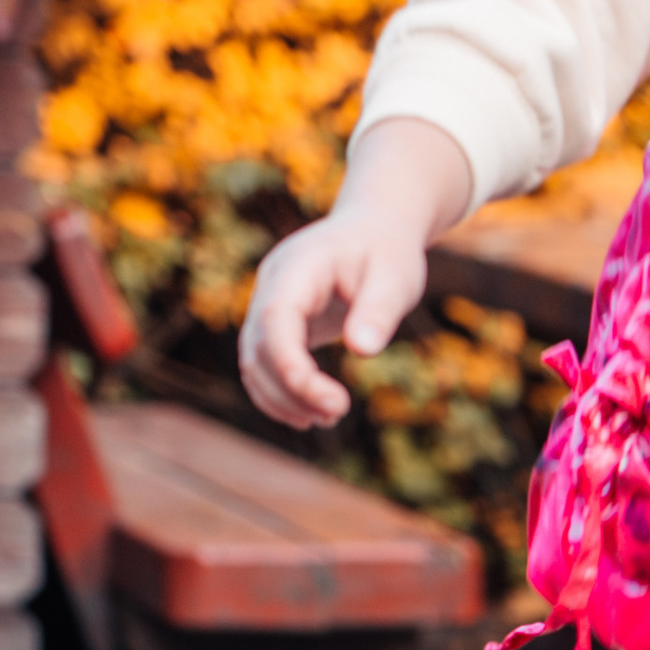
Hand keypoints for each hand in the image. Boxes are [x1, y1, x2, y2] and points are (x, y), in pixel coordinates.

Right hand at [237, 115, 470, 428]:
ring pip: (254, 362)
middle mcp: (271, 286)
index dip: (291, 366)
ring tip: (328, 419)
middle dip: (291, 390)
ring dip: (283, 398)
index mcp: (297, 267)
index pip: (276, 321)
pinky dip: (281, 392)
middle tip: (337, 414)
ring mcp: (267, 304)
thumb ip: (378, 310)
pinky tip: (311, 414)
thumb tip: (363, 349)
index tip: (330, 401)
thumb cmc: (387, 252)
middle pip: (258, 348)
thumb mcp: (396, 276)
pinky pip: (264, 363)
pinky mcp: (276, 323)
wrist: (373, 230)